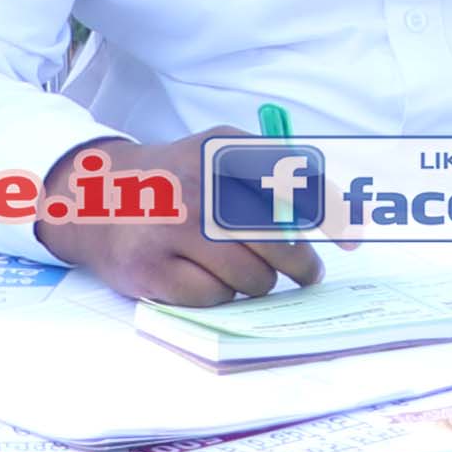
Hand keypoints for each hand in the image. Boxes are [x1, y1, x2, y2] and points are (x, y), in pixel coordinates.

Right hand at [35, 129, 324, 305]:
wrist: (97, 197)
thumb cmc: (178, 179)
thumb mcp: (224, 155)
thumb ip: (282, 174)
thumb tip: (349, 218)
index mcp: (224, 153)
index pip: (296, 185)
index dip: (332, 216)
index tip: (354, 239)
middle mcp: (198, 188)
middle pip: (279, 245)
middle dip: (300, 266)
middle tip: (305, 273)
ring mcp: (171, 230)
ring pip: (251, 279)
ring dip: (257, 283)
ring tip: (244, 271)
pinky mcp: (150, 269)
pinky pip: (214, 298)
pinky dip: (219, 294)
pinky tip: (204, 277)